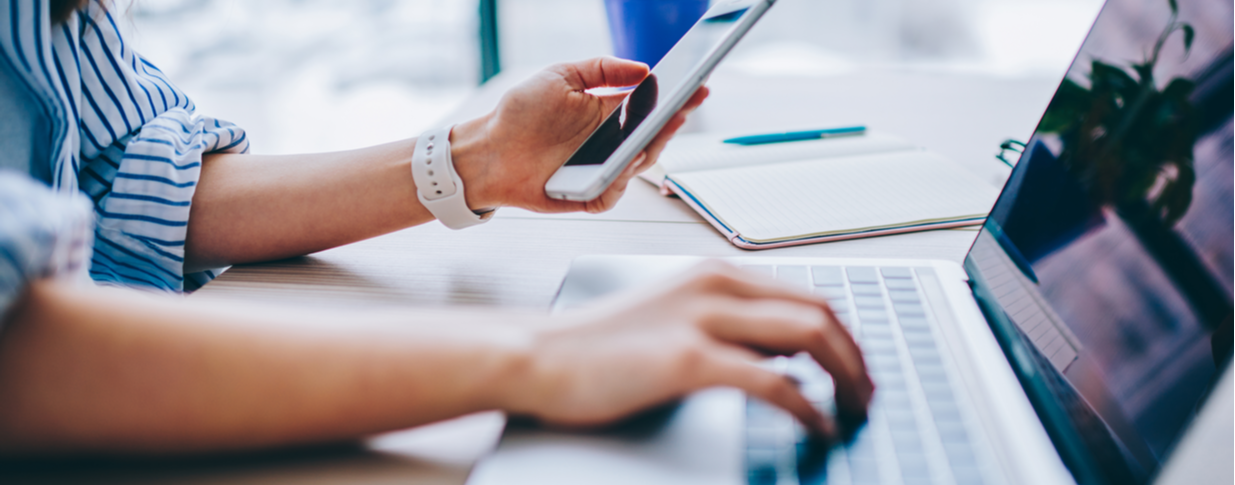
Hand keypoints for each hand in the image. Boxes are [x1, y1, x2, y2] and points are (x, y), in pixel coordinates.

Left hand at [450, 57, 708, 213]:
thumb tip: (643, 69)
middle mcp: (610, 142)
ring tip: (658, 129)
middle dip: (672, 121)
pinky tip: (624, 163)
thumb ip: (602, 69)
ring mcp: (602, 169)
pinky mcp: (589, 194)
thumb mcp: (561, 76)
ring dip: (650, 147)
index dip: (677, 97)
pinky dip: (621, 179)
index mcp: (608, 113)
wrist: (488, 150)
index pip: (652, 105)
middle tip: (683, 107)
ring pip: (639, 163)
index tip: (696, 85)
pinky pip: (614, 190)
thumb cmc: (520, 114)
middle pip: (654, 135)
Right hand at [500, 261, 874, 436]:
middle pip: (820, 311)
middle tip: (868, 393)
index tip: (858, 368)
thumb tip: (785, 353)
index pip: (807, 295)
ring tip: (855, 409)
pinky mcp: (689, 359)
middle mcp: (717, 285)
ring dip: (846, 375)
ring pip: (809, 336)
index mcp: (716, 274)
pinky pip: (774, 381)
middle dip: (857, 355)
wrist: (539, 356)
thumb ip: (729, 325)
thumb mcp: (674, 317)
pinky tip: (817, 425)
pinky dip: (808, 406)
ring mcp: (704, 319)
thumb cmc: (599, 345)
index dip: (844, 334)